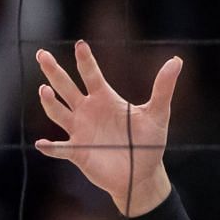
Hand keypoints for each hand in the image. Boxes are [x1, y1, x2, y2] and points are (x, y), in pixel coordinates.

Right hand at [36, 42, 182, 217]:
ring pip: (58, 112)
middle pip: (66, 87)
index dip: (86, 60)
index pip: (92, 75)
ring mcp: (79, 131)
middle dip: (54, 72)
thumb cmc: (149, 142)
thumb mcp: (158, 114)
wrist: (143, 174)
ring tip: (44, 91)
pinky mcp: (78, 152)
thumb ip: (163, 88)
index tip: (81, 45)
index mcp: (104, 98)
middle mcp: (87, 111)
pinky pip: (61, 149)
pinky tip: (42, 144)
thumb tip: (177, 61)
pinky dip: (51, 147)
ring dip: (50, 102)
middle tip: (42, 55)